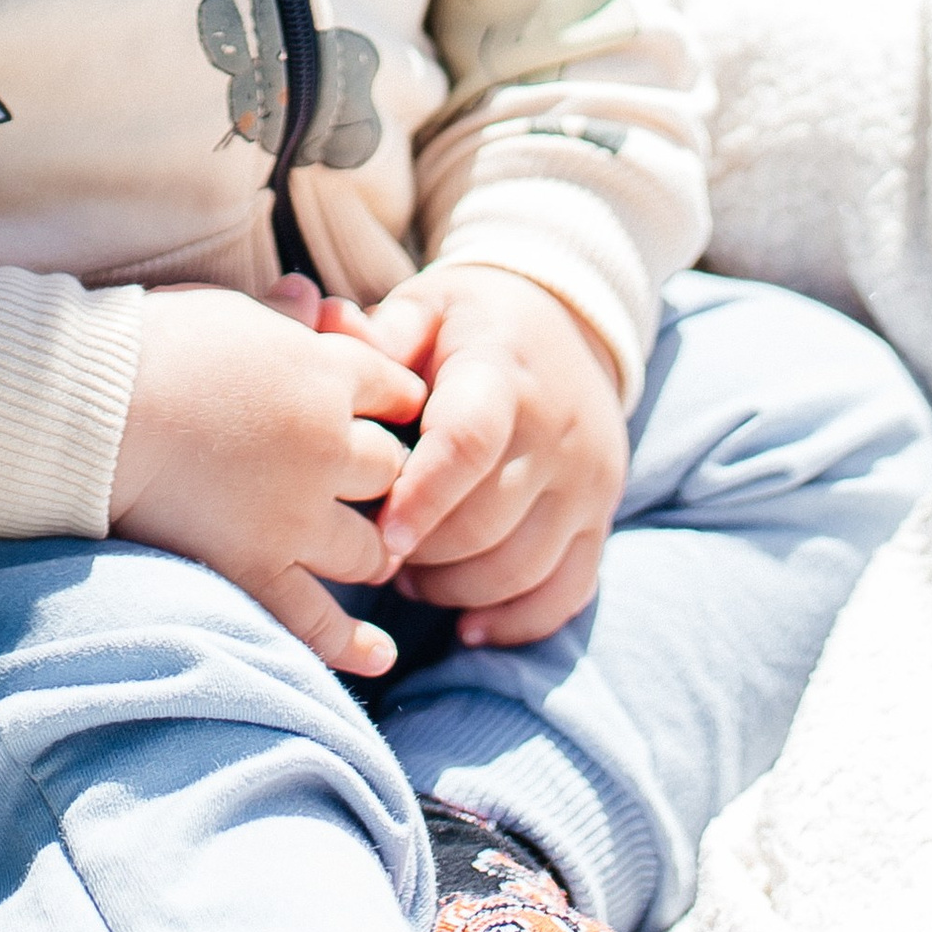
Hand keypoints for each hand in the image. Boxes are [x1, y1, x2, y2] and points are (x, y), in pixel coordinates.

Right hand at [108, 285, 424, 679]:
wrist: (91, 406)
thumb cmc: (147, 346)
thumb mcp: (223, 309)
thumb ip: (276, 314)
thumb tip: (308, 295)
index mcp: (323, 372)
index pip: (391, 389)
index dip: (393, 401)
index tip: (388, 412)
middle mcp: (326, 445)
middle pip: (389, 468)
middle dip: (382, 477)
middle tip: (370, 489)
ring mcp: (296, 514)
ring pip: (368, 544)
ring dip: (372, 548)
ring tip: (369, 555)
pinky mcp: (256, 567)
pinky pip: (318, 619)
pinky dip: (353, 642)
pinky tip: (379, 654)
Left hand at [362, 264, 629, 646]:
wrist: (569, 324)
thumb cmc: (472, 323)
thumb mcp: (428, 306)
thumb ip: (381, 331)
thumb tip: (329, 329)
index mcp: (502, 374)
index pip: (468, 444)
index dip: (421, 498)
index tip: (381, 538)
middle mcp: (557, 432)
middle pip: (487, 523)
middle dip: (423, 554)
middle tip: (374, 555)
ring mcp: (588, 481)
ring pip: (522, 567)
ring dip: (457, 590)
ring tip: (410, 580)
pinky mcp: (601, 516)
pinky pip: (568, 591)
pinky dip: (518, 621)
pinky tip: (469, 625)